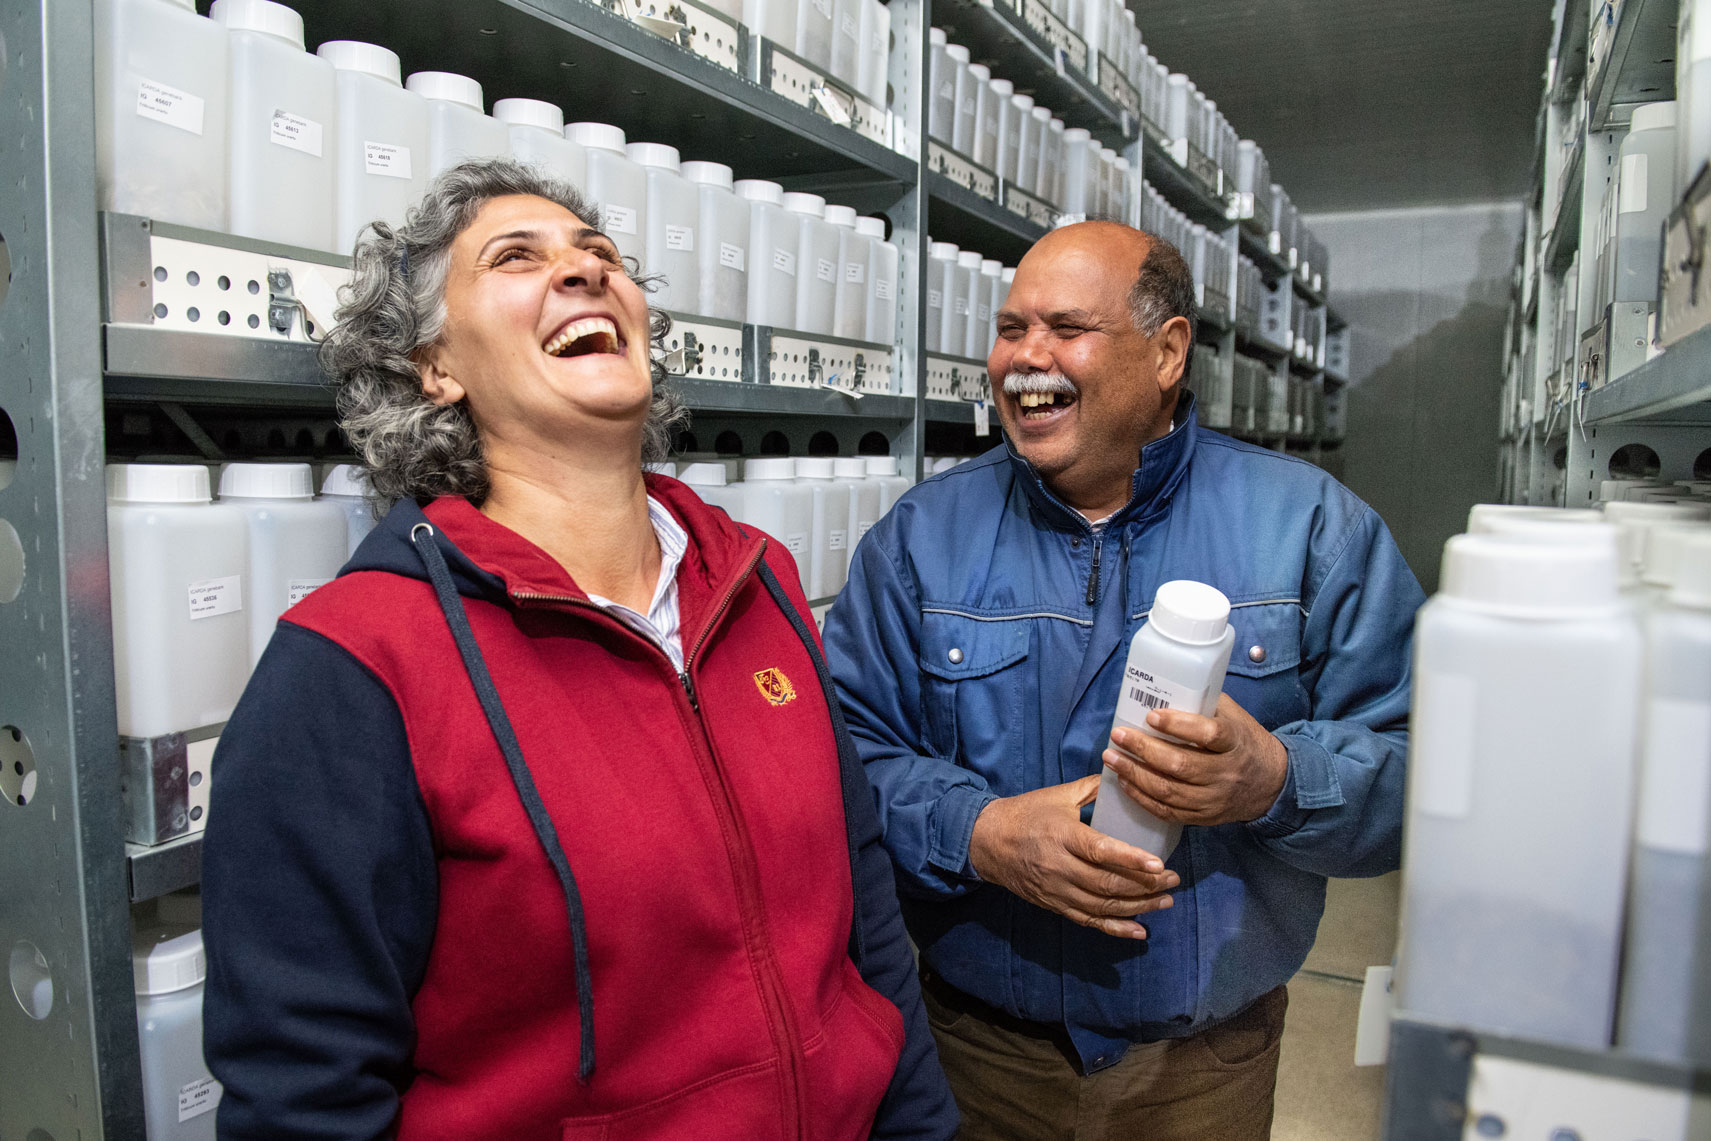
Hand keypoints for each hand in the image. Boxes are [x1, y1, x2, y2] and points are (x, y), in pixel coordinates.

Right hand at [968, 775, 1179, 939]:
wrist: (986, 842)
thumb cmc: (1025, 814)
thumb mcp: (1058, 795)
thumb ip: (1092, 788)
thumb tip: (1126, 777)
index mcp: (1062, 835)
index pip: (1101, 851)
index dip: (1131, 859)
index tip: (1159, 864)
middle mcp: (1060, 866)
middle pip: (1107, 883)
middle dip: (1145, 886)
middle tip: (1173, 880)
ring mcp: (1057, 890)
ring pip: (1102, 905)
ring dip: (1138, 907)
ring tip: (1165, 901)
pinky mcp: (1055, 905)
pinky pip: (1088, 921)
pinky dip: (1115, 928)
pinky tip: (1139, 930)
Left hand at [1102, 693, 1288, 827]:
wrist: (1272, 783)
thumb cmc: (1244, 741)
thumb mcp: (1234, 716)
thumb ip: (1204, 703)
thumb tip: (1162, 688)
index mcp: (1235, 741)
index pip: (1208, 734)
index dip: (1178, 725)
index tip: (1151, 715)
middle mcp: (1226, 773)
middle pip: (1181, 765)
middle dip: (1143, 750)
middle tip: (1118, 735)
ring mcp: (1215, 799)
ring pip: (1169, 791)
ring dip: (1135, 775)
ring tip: (1112, 758)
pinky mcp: (1205, 817)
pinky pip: (1168, 812)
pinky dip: (1142, 798)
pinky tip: (1124, 782)